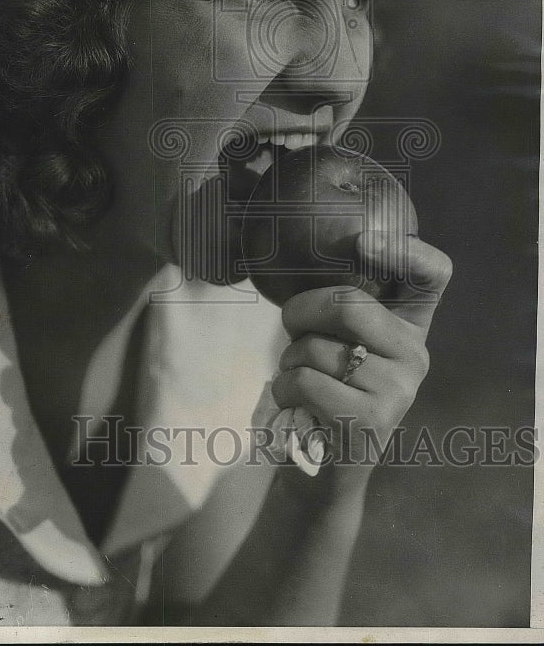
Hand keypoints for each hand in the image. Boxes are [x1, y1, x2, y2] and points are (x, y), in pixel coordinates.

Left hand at [271, 230, 452, 490]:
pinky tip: (292, 400)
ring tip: (297, 376)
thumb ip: (341, 309)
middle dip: (302, 310)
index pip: (433, 273)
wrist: (324, 473)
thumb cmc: (326, 392)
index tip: (362, 242)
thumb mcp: (341, 344)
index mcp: (410, 327)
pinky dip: (283, 386)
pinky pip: (305, 380)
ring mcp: (397, 391)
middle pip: (350, 304)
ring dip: (289, 358)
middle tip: (289, 326)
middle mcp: (415, 356)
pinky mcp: (368, 421)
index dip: (402, 249)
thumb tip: (304, 264)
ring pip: (319, 346)